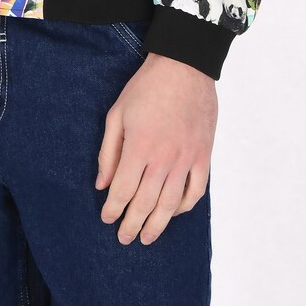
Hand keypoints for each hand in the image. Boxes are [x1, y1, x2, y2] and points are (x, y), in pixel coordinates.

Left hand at [96, 52, 216, 245]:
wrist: (184, 67)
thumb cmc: (146, 87)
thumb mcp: (117, 114)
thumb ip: (108, 152)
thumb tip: (102, 184)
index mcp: (139, 147)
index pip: (123, 190)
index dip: (113, 209)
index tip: (107, 219)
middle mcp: (163, 158)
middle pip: (145, 203)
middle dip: (132, 224)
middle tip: (124, 238)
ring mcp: (186, 159)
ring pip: (170, 204)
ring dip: (157, 225)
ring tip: (147, 238)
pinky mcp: (203, 156)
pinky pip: (195, 191)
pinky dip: (183, 207)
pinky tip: (172, 212)